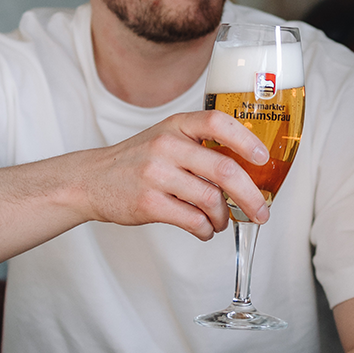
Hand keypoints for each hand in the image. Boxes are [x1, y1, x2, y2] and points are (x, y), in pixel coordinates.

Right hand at [78, 109, 271, 238]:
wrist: (90, 180)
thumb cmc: (137, 161)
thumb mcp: (166, 139)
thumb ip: (200, 147)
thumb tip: (248, 173)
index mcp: (176, 126)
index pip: (218, 123)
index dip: (246, 140)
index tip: (263, 158)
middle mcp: (166, 146)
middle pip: (224, 169)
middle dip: (250, 196)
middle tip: (261, 212)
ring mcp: (155, 174)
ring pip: (210, 200)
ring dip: (224, 218)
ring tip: (221, 222)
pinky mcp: (148, 203)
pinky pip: (192, 221)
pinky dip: (206, 230)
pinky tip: (204, 229)